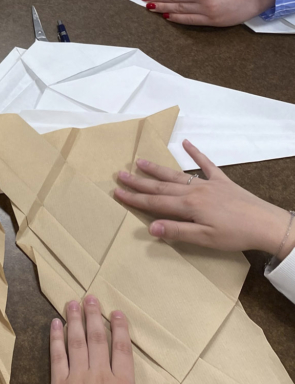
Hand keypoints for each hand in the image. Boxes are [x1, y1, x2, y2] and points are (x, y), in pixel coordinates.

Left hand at [47, 298, 175, 383]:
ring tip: (72, 302)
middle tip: (90, 296)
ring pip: (76, 342)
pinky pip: (57, 356)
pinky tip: (54, 324)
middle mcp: (99, 376)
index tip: (116, 312)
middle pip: (97, 339)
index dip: (119, 329)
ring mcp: (77, 379)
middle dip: (94, 316)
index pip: (122, 350)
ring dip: (74, 320)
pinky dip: (55, 338)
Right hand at [114, 139, 294, 255]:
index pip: (155, 202)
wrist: (266, 224)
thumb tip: (151, 227)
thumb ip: (177, 232)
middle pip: (161, 186)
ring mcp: (207, 184)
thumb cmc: (235, 235)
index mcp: (188, 206)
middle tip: (120, 174)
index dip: (135, 198)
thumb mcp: (205, 239)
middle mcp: (194, 191)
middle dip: (139, 182)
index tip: (117, 192)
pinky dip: (195, 153)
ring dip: (157, 169)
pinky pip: (206, 164)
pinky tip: (186, 144)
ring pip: (176, 175)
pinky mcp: (222, 181)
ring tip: (140, 161)